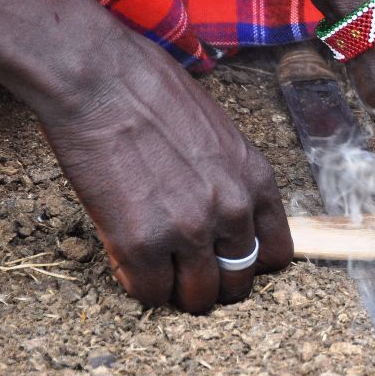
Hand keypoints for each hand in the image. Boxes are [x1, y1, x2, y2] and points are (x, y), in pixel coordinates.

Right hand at [38, 36, 292, 312]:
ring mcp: (189, 230)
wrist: (98, 78)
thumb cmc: (148, 90)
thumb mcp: (216, 131)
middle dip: (211, 279)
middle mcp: (232, 210)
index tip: (223, 255)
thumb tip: (222, 210)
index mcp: (255, 180)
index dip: (247, 260)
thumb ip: (228, 176)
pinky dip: (137, 283)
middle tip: (182, 266)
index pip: (276, 253)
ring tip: (155, 267)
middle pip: (237, 283)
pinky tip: (124, 257)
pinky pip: (149, 293)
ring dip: (176, 289)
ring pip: (197, 297)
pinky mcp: (141, 244)